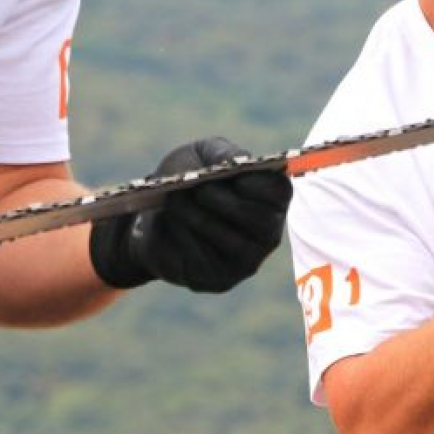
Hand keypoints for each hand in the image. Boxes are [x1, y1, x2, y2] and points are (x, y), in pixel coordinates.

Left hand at [89, 137, 292, 292]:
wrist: (153, 217)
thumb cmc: (186, 180)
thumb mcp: (200, 155)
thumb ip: (220, 152)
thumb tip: (235, 162)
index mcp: (269, 198)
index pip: (280, 192)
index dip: (259, 185)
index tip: (233, 177)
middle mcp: (266, 234)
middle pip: (262, 222)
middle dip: (228, 204)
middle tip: (199, 190)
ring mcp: (246, 262)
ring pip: (232, 243)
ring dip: (200, 219)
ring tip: (175, 201)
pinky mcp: (219, 280)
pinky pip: (206, 261)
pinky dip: (185, 239)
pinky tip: (170, 224)